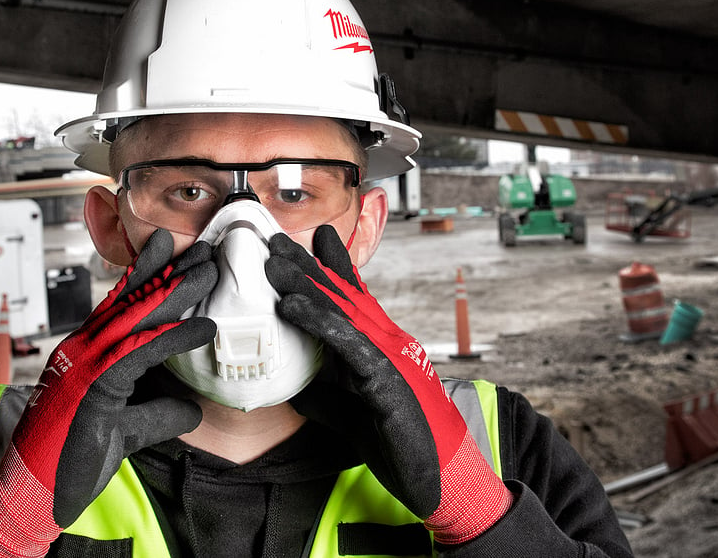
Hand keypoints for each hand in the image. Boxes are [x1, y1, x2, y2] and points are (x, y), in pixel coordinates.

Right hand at [0, 230, 217, 556]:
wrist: (29, 495)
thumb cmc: (65, 462)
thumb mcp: (122, 432)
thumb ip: (155, 414)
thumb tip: (191, 408)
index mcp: (84, 353)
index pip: (119, 305)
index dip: (147, 274)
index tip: (173, 250)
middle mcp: (82, 350)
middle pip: (132, 301)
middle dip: (169, 272)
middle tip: (204, 248)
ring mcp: (83, 365)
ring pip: (136, 318)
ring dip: (176, 293)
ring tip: (210, 272)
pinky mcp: (91, 388)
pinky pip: (140, 355)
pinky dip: (173, 338)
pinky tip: (203, 328)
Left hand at [265, 227, 511, 544]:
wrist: (443, 481)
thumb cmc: (401, 444)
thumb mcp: (351, 416)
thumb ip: (325, 398)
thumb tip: (293, 388)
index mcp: (379, 348)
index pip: (353, 300)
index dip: (331, 268)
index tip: (310, 240)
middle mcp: (387, 343)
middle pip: (342, 296)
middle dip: (308, 266)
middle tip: (274, 238)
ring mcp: (389, 358)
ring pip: (341, 311)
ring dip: (305, 284)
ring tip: (274, 261)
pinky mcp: (386, 381)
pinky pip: (346, 345)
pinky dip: (317, 322)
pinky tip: (291, 306)